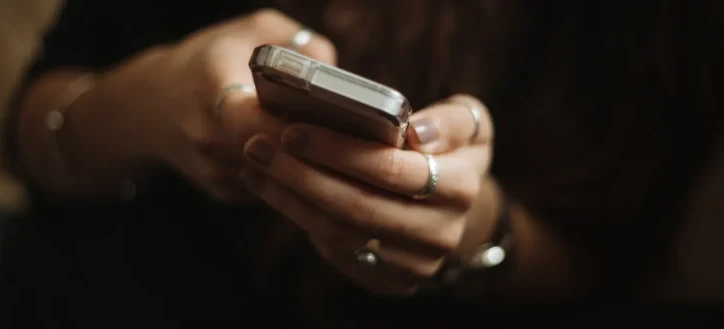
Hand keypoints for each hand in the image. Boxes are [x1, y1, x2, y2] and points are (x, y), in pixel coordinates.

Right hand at [90, 9, 335, 202]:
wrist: (150, 106)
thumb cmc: (209, 61)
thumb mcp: (250, 30)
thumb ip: (297, 42)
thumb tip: (336, 74)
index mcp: (211, 86)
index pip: (249, 118)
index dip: (288, 125)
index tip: (322, 120)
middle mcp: (207, 134)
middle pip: (272, 153)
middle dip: (311, 147)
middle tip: (349, 137)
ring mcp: (214, 170)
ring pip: (276, 176)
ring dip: (306, 164)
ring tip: (338, 147)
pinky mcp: (223, 192)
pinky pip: (269, 187)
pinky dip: (291, 174)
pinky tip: (306, 156)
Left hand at [239, 95, 494, 294]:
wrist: (454, 208)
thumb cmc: (450, 151)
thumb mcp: (469, 123)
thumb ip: (450, 121)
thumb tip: (416, 133)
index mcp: (461, 187)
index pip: (391, 169)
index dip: (338, 151)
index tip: (293, 130)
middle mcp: (442, 233)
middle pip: (357, 207)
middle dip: (301, 175)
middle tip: (258, 146)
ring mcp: (416, 264)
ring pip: (340, 234)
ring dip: (289, 198)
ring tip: (256, 164)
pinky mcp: (391, 282)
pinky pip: (337, 253)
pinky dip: (299, 219)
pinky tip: (272, 189)